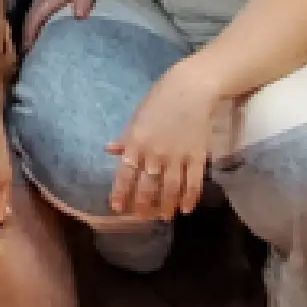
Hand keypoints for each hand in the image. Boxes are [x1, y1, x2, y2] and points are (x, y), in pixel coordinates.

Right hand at [20, 0, 107, 50]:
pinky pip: (36, 10)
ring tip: (30, 45)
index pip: (34, 21)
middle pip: (29, 19)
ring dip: (29, 28)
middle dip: (26, 36)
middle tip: (27, 54)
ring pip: (31, 14)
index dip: (30, 36)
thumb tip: (78, 18)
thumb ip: (83, 3)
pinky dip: (34, 21)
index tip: (27, 52)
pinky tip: (38, 28)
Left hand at [106, 62, 219, 221]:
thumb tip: (109, 150)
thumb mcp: (137, 118)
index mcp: (136, 144)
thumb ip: (126, 138)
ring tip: (164, 216)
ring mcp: (177, 157)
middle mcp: (155, 154)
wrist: (191, 88)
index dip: (121, 194)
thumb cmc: (160, 100)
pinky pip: (193, 183)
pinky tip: (186, 208)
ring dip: (167, 206)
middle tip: (143, 217)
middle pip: (148, 188)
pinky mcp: (197, 156)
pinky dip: (190, 198)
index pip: (124, 176)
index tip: (118, 208)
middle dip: (144, 206)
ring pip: (171, 190)